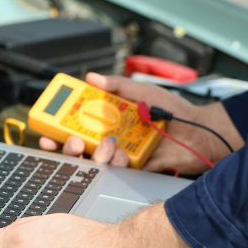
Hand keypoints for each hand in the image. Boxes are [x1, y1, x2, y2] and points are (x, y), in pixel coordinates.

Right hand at [40, 72, 243, 173]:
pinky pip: (114, 170)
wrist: (200, 134)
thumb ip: (118, 85)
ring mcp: (120, 154)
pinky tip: (120, 155)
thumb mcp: (143, 92)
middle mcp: (110, 136)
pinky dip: (113, 163)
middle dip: (66, 145)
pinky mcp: (133, 170)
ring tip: (106, 144)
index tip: (47, 126)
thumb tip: (93, 77)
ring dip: (92, 154)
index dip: (58, 125)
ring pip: (92, 160)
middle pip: (77, 144)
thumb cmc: (174, 110)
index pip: (76, 122)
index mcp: (109, 117)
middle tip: (70, 141)